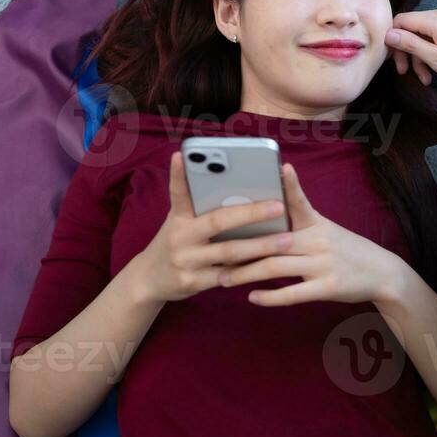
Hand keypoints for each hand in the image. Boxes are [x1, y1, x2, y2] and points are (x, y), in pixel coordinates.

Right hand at [131, 150, 293, 304]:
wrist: (149, 280)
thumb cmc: (176, 243)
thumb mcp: (180, 222)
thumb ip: (201, 209)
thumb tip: (238, 192)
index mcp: (178, 217)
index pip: (178, 192)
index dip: (178, 174)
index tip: (182, 154)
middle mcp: (179, 236)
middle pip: (218, 220)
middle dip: (251, 213)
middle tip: (278, 206)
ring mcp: (186, 260)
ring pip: (229, 251)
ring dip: (260, 245)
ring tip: (287, 239)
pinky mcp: (192, 282)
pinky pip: (228, 276)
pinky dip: (250, 269)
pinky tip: (271, 264)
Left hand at [214, 162, 405, 307]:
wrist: (382, 273)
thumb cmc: (347, 250)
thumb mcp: (327, 230)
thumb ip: (299, 225)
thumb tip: (264, 221)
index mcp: (317, 223)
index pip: (299, 201)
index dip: (291, 184)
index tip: (281, 167)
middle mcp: (319, 240)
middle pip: (272, 242)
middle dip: (240, 249)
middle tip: (213, 253)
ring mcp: (324, 264)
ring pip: (276, 267)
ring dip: (246, 274)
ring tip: (223, 279)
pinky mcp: (328, 287)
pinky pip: (293, 293)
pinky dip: (270, 296)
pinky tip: (252, 297)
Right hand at [384, 6, 436, 91]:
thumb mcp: (436, 59)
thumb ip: (411, 45)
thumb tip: (388, 34)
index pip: (402, 20)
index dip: (392, 39)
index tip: (392, 60)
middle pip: (412, 28)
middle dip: (407, 52)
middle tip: (405, 73)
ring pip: (424, 35)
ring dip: (420, 57)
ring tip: (425, 79)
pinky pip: (436, 36)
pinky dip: (431, 52)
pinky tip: (433, 71)